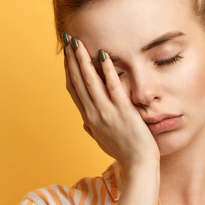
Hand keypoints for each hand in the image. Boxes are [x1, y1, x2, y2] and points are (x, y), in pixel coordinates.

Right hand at [63, 34, 159, 169]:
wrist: (138, 164)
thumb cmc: (123, 152)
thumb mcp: (102, 140)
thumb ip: (92, 128)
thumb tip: (84, 122)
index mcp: (89, 118)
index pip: (74, 89)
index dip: (68, 70)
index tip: (67, 55)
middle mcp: (93, 114)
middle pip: (78, 81)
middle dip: (72, 59)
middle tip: (68, 40)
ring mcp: (107, 112)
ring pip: (90, 81)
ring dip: (83, 60)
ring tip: (78, 43)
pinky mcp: (123, 111)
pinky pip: (112, 87)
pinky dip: (107, 70)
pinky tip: (104, 55)